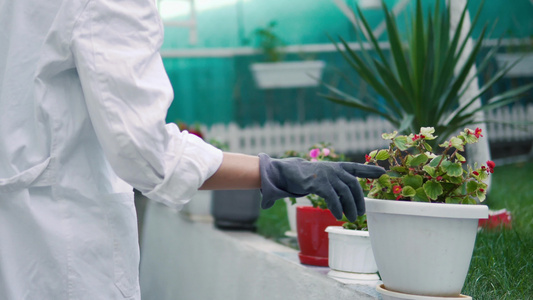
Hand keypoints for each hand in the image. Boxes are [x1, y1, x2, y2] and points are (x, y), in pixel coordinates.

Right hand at [258, 153, 384, 221]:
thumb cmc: (309, 177)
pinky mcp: (318, 183)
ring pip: (344, 192)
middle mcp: (334, 169)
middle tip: (361, 213)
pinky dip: (337, 207)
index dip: (370, 169)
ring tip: (351, 218)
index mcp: (337, 166)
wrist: (288, 172)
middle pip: (353, 185)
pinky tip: (338, 216)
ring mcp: (326, 175)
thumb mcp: (326, 176)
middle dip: (359, 200)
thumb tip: (350, 198)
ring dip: (350, 207)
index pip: (356, 167)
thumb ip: (338, 183)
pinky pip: (332, 197)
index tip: (383, 172)